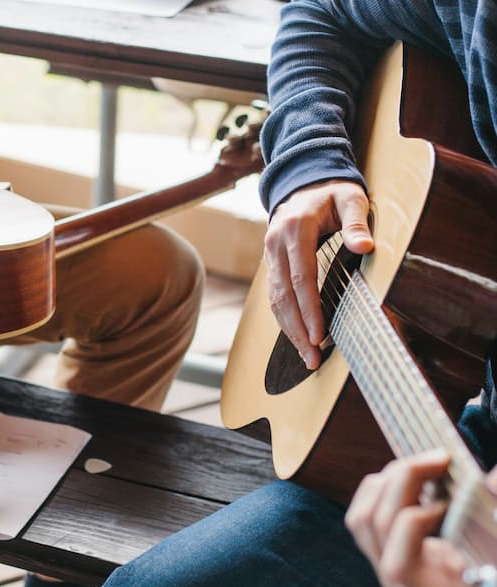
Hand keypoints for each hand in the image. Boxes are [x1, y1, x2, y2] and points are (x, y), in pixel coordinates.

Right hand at [265, 180, 372, 368]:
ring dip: (288, 330)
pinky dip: (284, 318)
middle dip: (297, 330)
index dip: (309, 309)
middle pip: (283, 295)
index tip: (319, 335)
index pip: (301, 277)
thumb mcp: (351, 198)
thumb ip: (357, 223)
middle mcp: (276, 243)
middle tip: (312, 358)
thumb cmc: (332, 192)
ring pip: (274, 299)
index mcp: (295, 229)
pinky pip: (274, 295)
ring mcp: (269, 253)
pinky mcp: (270, 262)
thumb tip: (365, 247)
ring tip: (305, 355)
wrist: (303, 181)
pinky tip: (296, 336)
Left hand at [345, 450, 496, 586]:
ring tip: (426, 465)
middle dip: (404, 481)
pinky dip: (382, 487)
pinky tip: (412, 478)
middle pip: (376, 528)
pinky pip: (361, 515)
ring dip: (390, 480)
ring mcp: (387, 573)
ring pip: (362, 518)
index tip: (446, 503)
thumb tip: (491, 483)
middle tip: (440, 459)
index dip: (413, 524)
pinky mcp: (380, 554)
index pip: (399, 566)